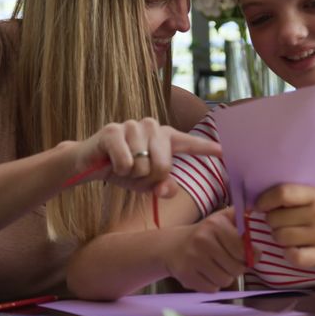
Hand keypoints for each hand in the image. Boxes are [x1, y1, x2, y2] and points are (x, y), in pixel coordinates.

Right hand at [63, 118, 220, 195]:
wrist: (88, 164)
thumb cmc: (123, 171)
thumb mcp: (147, 183)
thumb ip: (163, 186)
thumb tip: (167, 190)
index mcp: (165, 137)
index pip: (190, 143)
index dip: (208, 148)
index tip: (226, 152)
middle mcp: (152, 126)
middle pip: (164, 165)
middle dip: (149, 178)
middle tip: (135, 174)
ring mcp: (132, 125)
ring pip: (142, 166)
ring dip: (130, 174)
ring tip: (122, 165)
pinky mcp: (113, 130)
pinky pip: (125, 162)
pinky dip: (118, 169)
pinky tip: (110, 161)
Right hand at [166, 207, 247, 292]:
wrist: (171, 246)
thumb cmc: (204, 234)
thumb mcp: (221, 219)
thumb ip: (240, 217)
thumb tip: (255, 212)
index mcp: (215, 225)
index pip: (243, 249)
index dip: (250, 256)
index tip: (248, 256)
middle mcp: (203, 240)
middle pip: (236, 268)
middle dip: (237, 268)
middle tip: (230, 262)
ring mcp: (193, 258)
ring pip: (225, 280)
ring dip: (225, 277)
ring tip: (217, 268)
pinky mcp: (186, 275)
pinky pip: (212, 289)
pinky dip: (212, 285)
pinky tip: (205, 274)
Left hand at [255, 184, 314, 267]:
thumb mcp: (314, 198)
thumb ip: (291, 197)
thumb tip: (256, 203)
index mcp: (314, 195)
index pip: (282, 193)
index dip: (265, 200)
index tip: (259, 206)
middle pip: (276, 218)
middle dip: (272, 222)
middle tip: (282, 223)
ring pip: (281, 237)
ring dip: (279, 237)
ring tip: (289, 236)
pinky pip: (294, 256)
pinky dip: (289, 254)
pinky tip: (293, 250)